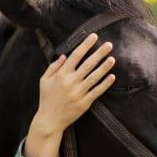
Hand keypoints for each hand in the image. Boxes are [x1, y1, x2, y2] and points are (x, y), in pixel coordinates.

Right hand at [23, 33, 115, 156]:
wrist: (49, 120)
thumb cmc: (46, 99)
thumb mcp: (44, 80)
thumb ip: (53, 67)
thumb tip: (64, 56)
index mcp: (61, 74)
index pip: (76, 56)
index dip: (85, 45)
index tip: (94, 36)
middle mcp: (71, 82)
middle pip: (88, 64)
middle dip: (99, 53)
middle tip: (109, 45)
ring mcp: (78, 93)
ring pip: (94, 77)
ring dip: (104, 67)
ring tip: (112, 58)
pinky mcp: (84, 103)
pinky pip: (97, 91)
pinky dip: (105, 84)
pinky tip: (112, 77)